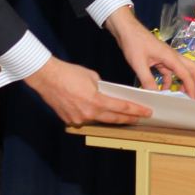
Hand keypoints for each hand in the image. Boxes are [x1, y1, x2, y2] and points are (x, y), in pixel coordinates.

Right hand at [24, 56, 152, 126]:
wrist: (47, 77)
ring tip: (124, 117)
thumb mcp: (93, 77)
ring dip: (111, 117)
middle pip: (114, 118)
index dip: (136, 110)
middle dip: (129, 118)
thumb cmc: (69, 73)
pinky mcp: (70, 120)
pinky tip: (100, 113)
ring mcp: (78, 119)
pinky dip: (94, 115)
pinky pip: (86, 119)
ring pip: (100, 120)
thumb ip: (103, 88)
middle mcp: (88, 113)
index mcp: (96, 101)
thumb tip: (109, 94)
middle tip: (142, 118)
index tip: (147, 112)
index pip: (122, 107)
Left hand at [105, 5, 194, 99]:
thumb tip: (155, 95)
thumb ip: (147, 80)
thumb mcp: (139, 64)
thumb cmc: (134, 43)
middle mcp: (173, 57)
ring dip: (186, 83)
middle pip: (193, 70)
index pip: (186, 74)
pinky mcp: (161, 59)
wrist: (127, 30)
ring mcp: (168, 57)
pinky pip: (170, 71)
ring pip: (183, 70)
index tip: (193, 100)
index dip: (191, 88)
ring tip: (185, 96)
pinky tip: (165, 90)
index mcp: (171, 57)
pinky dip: (171, 81)